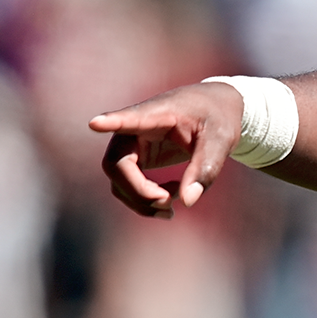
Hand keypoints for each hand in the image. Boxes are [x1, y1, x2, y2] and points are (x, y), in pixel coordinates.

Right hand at [89, 81, 244, 217]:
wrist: (213, 110)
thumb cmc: (216, 118)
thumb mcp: (221, 140)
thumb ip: (206, 168)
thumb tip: (187, 202)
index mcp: (157, 113)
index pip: (129, 118)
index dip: (112, 122)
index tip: (95, 123)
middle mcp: (134, 129)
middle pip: (116, 165)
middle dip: (139, 191)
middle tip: (169, 202)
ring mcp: (130, 146)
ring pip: (118, 182)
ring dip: (142, 201)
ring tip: (173, 207)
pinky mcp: (134, 160)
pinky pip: (127, 187)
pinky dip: (146, 200)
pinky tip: (172, 198)